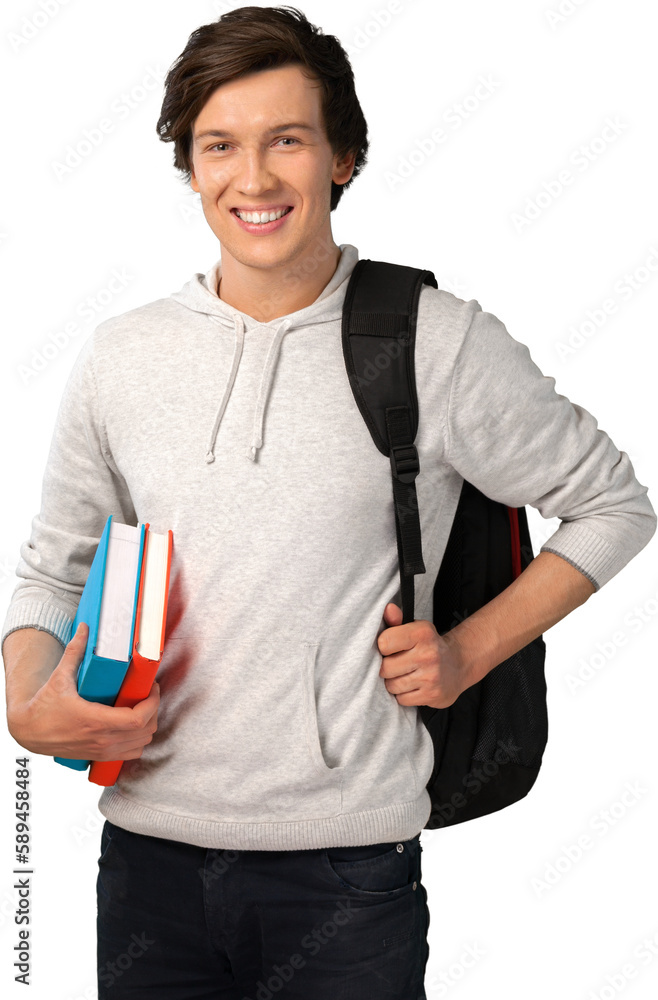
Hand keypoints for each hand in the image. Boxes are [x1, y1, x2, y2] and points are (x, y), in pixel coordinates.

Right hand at [7, 622, 159, 760]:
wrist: (28, 732)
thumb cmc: (43, 707)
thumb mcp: (59, 678)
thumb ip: (74, 652)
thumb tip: (84, 628)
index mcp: (95, 721)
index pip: (138, 719)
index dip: (153, 703)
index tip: (153, 688)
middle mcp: (101, 740)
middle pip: (145, 731)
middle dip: (154, 710)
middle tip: (149, 694)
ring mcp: (101, 751)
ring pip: (141, 744)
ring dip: (148, 726)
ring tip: (142, 708)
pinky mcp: (98, 756)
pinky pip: (130, 754)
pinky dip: (138, 741)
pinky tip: (133, 726)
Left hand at [377, 602, 468, 708]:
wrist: (459, 665)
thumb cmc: (429, 646)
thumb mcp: (416, 628)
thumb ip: (397, 621)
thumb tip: (388, 609)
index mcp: (422, 633)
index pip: (384, 642)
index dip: (383, 647)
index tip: (390, 648)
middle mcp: (428, 655)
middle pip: (385, 668)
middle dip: (386, 668)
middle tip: (396, 664)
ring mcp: (431, 677)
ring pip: (392, 686)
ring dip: (394, 682)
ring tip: (405, 675)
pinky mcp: (432, 695)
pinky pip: (402, 700)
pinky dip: (403, 695)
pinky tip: (413, 685)